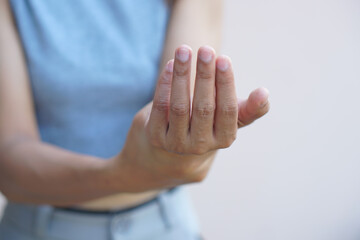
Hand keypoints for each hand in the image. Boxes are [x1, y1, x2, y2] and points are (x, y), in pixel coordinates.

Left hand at [112, 45, 269, 191]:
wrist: (172, 152)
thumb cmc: (207, 127)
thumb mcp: (228, 121)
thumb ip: (248, 109)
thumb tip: (265, 93)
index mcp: (224, 138)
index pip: (227, 110)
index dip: (226, 84)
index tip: (224, 59)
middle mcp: (201, 145)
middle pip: (204, 107)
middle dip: (205, 77)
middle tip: (206, 49)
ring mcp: (176, 143)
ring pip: (179, 106)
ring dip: (182, 76)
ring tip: (184, 50)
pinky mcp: (156, 136)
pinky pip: (160, 107)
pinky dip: (164, 85)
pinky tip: (171, 65)